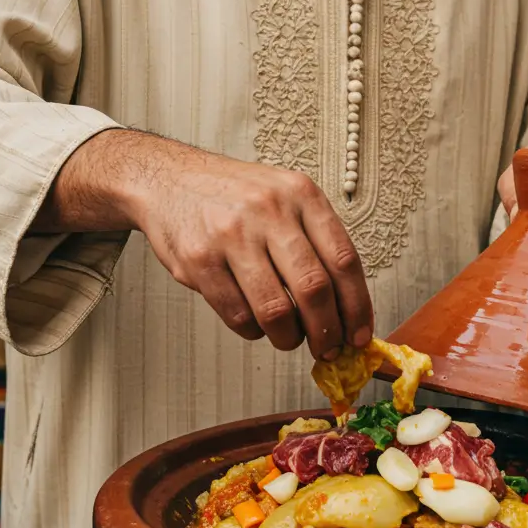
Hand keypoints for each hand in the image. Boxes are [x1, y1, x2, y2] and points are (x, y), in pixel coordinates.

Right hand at [120, 135, 372, 359]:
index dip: (357, 306)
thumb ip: (315, 239)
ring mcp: (232, 234)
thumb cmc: (235, 196)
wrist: (169, 178)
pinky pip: (238, 314)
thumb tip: (346, 306)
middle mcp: (270, 210)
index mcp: (301, 194)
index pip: (344, 259)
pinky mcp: (199, 259)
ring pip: (276, 310)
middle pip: (314, 288)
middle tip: (327, 348)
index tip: (359, 335)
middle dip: (326, 331)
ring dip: (288, 337)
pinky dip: (253, 330)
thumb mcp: (284, 197)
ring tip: (288, 338)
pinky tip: (255, 323)